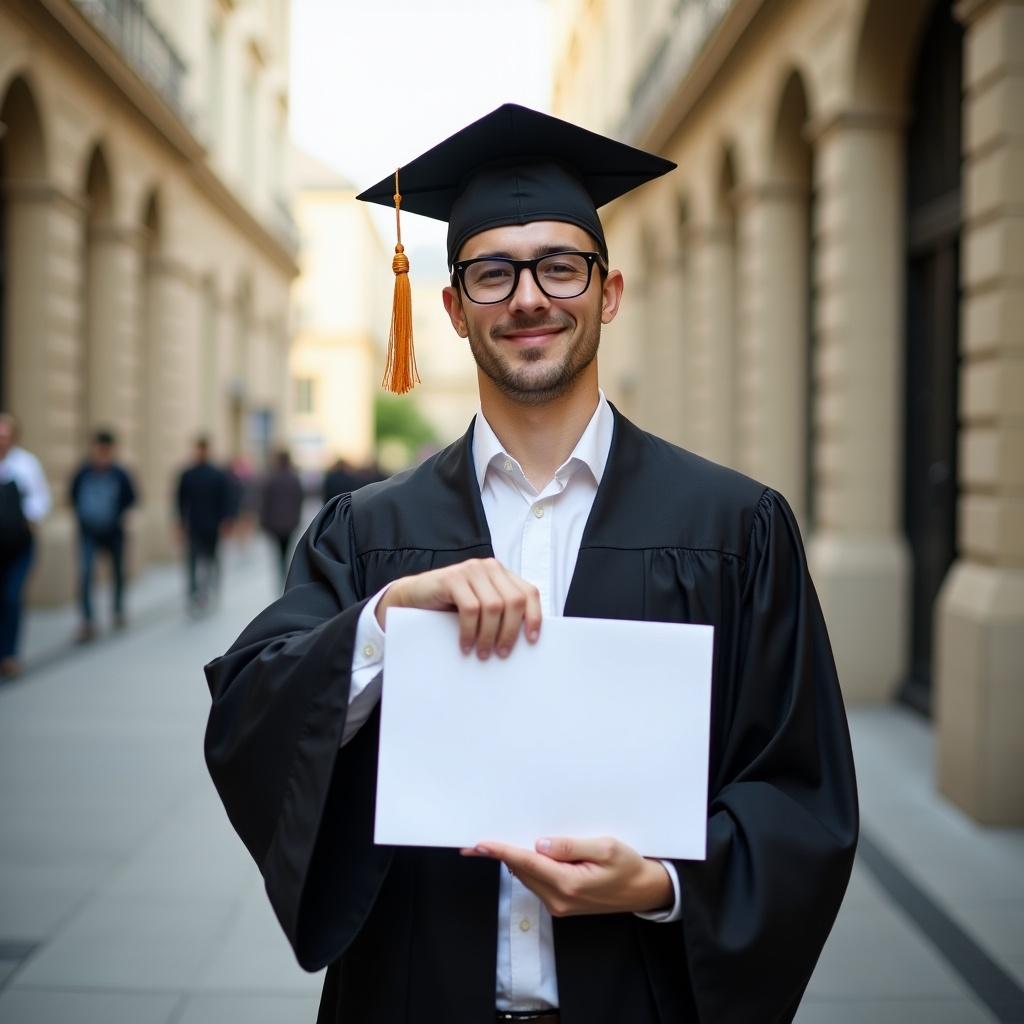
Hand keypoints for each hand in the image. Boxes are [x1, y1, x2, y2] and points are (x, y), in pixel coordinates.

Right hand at [375, 558, 541, 658]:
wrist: (414, 595)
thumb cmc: (450, 605)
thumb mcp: (481, 605)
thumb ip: (501, 611)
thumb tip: (524, 639)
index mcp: (501, 573)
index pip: (529, 592)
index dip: (534, 617)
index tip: (532, 640)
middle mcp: (489, 567)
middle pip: (514, 601)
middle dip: (510, 631)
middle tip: (502, 654)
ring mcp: (471, 570)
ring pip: (493, 607)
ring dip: (489, 635)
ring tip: (482, 653)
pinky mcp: (452, 578)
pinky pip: (470, 609)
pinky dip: (470, 631)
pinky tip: (465, 644)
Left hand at [462, 836, 672, 916]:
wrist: (643, 891)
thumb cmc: (628, 866)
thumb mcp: (605, 848)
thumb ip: (571, 846)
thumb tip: (540, 843)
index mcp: (569, 884)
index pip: (527, 863)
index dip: (501, 852)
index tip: (480, 844)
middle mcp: (559, 899)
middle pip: (521, 871)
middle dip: (500, 855)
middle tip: (476, 843)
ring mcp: (558, 904)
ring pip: (526, 877)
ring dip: (512, 861)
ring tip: (495, 844)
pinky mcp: (561, 904)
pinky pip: (536, 882)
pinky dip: (526, 867)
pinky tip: (524, 854)